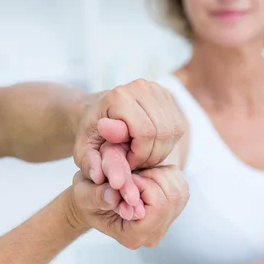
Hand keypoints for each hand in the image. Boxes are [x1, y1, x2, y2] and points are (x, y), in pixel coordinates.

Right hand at [66, 164, 188, 248]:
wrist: (93, 200)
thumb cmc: (88, 198)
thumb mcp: (83, 194)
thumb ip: (96, 196)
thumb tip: (114, 197)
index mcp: (132, 235)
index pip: (159, 207)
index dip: (145, 186)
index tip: (128, 178)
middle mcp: (152, 234)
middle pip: (172, 198)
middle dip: (154, 178)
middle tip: (132, 174)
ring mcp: (164, 223)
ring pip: (179, 190)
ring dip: (160, 174)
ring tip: (138, 176)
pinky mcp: (172, 209)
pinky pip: (180, 184)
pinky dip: (166, 174)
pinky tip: (147, 176)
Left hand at [74, 79, 185, 203]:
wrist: (99, 112)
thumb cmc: (93, 133)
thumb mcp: (84, 151)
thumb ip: (91, 164)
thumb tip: (100, 177)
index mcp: (118, 96)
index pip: (144, 133)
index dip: (139, 155)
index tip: (126, 161)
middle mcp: (140, 87)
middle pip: (162, 132)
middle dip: (151, 155)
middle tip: (135, 161)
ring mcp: (157, 89)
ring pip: (173, 130)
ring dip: (161, 150)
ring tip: (142, 154)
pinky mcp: (169, 96)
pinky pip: (178, 127)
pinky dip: (167, 143)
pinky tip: (151, 146)